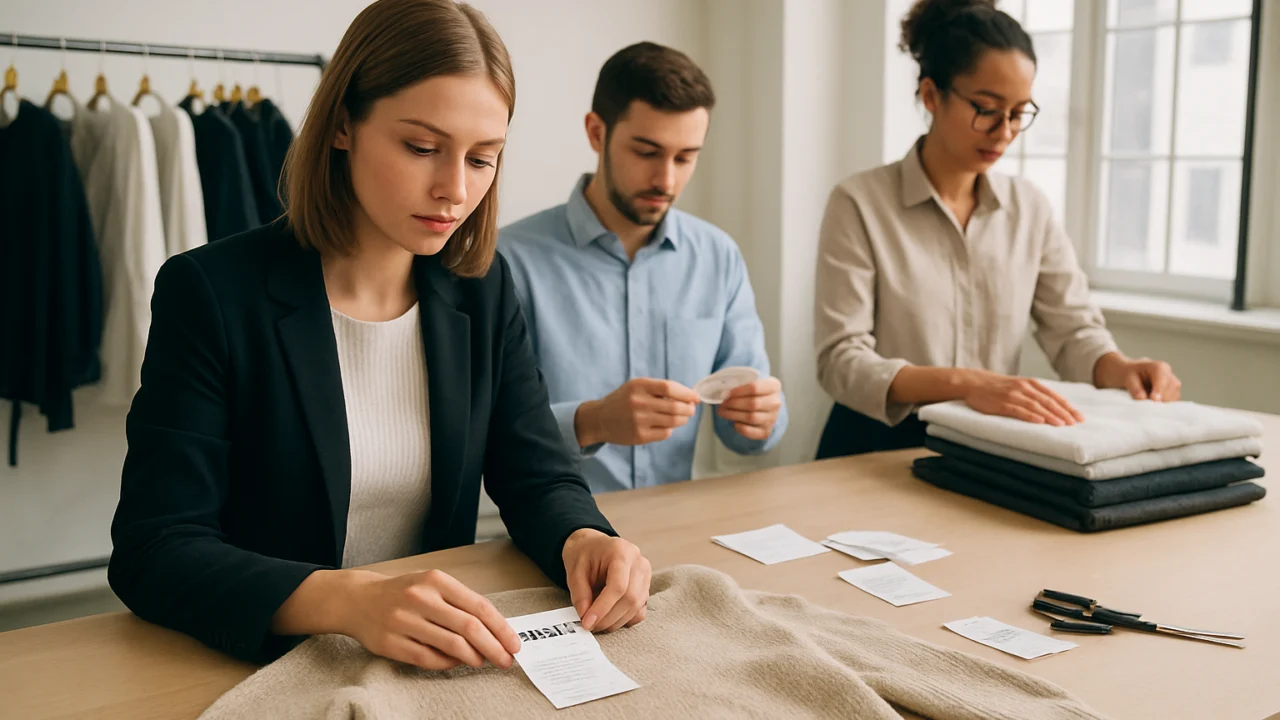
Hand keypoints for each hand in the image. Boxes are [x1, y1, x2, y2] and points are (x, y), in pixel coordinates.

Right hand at [340, 568, 520, 670]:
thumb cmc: (403, 592)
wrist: (358, 599)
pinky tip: (455, 662)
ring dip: (473, 657)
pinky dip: (448, 663)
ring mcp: (404, 621)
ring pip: (451, 645)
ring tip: (482, 661)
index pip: (479, 606)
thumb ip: (460, 603)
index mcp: (436, 580)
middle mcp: (421, 597)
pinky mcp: (391, 643)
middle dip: (494, 647)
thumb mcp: (432, 585)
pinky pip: (429, 659)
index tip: (514, 644)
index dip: (501, 628)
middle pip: (469, 628)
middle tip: (506, 660)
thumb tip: (495, 629)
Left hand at [562, 528, 650, 632]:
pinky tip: (609, 617)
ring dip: (615, 621)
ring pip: (636, 607)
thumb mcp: (574, 570)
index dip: (603, 608)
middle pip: (631, 598)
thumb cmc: (584, 554)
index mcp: (621, 552)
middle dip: (609, 618)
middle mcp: (639, 562)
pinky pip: (640, 610)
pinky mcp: (645, 588)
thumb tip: (586, 618)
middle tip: (590, 626)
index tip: (588, 622)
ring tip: (597, 623)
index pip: (618, 586)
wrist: (592, 546)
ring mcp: (646, 575)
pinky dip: (624, 619)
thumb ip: (580, 594)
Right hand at [575, 378, 698, 446]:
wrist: (599, 419)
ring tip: (682, 417)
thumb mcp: (636, 386)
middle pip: (675, 406)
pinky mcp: (639, 436)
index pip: (670, 388)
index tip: (695, 397)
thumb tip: (688, 396)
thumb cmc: (623, 400)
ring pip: (673, 421)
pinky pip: (665, 433)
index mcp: (639, 386)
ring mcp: (639, 421)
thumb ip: (659, 388)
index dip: (687, 393)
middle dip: (688, 409)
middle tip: (691, 409)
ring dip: (682, 419)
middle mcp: (639, 403)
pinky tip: (665, 426)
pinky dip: (670, 429)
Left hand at [716, 376, 782, 439]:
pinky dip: (741, 428)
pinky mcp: (766, 431)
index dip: (737, 391)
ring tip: (722, 412)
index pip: (755, 387)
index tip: (725, 393)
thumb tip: (723, 392)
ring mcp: (772, 418)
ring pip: (751, 418)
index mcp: (773, 386)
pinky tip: (734, 423)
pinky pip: (752, 432)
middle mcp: (776, 402)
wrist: (764, 407)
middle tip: (722, 404)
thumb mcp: (750, 383)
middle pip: (753, 403)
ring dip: (733, 415)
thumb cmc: (753, 393)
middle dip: (733, 404)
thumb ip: (739, 384)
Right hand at [963, 371, 1083, 425]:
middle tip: (1075, 424)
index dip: (1067, 407)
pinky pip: (1018, 410)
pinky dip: (1030, 416)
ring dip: (1050, 415)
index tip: (1079, 417)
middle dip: (1063, 413)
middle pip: (1048, 401)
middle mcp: (1024, 387)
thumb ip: (1035, 394)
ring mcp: (1013, 395)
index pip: (1054, 396)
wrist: (974, 382)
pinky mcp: (1001, 403)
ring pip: (1036, 406)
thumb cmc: (998, 388)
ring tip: (1061, 425)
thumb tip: (1054, 408)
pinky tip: (1039, 422)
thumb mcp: (1019, 386)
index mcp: (1031, 383)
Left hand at [1094, 352, 1180, 401]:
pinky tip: (1152, 403)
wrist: (1134, 375)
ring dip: (1160, 404)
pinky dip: (1162, 406)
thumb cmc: (1131, 375)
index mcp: (1160, 367)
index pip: (1162, 380)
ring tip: (1147, 401)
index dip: (1159, 391)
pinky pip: (1171, 404)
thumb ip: (1135, 388)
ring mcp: (1174, 386)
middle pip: (1169, 392)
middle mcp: (1170, 376)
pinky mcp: (1174, 396)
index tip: (1154, 400)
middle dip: (1158, 400)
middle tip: (1145, 404)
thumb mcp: (1128, 378)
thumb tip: (1142, 398)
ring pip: (1171, 400)